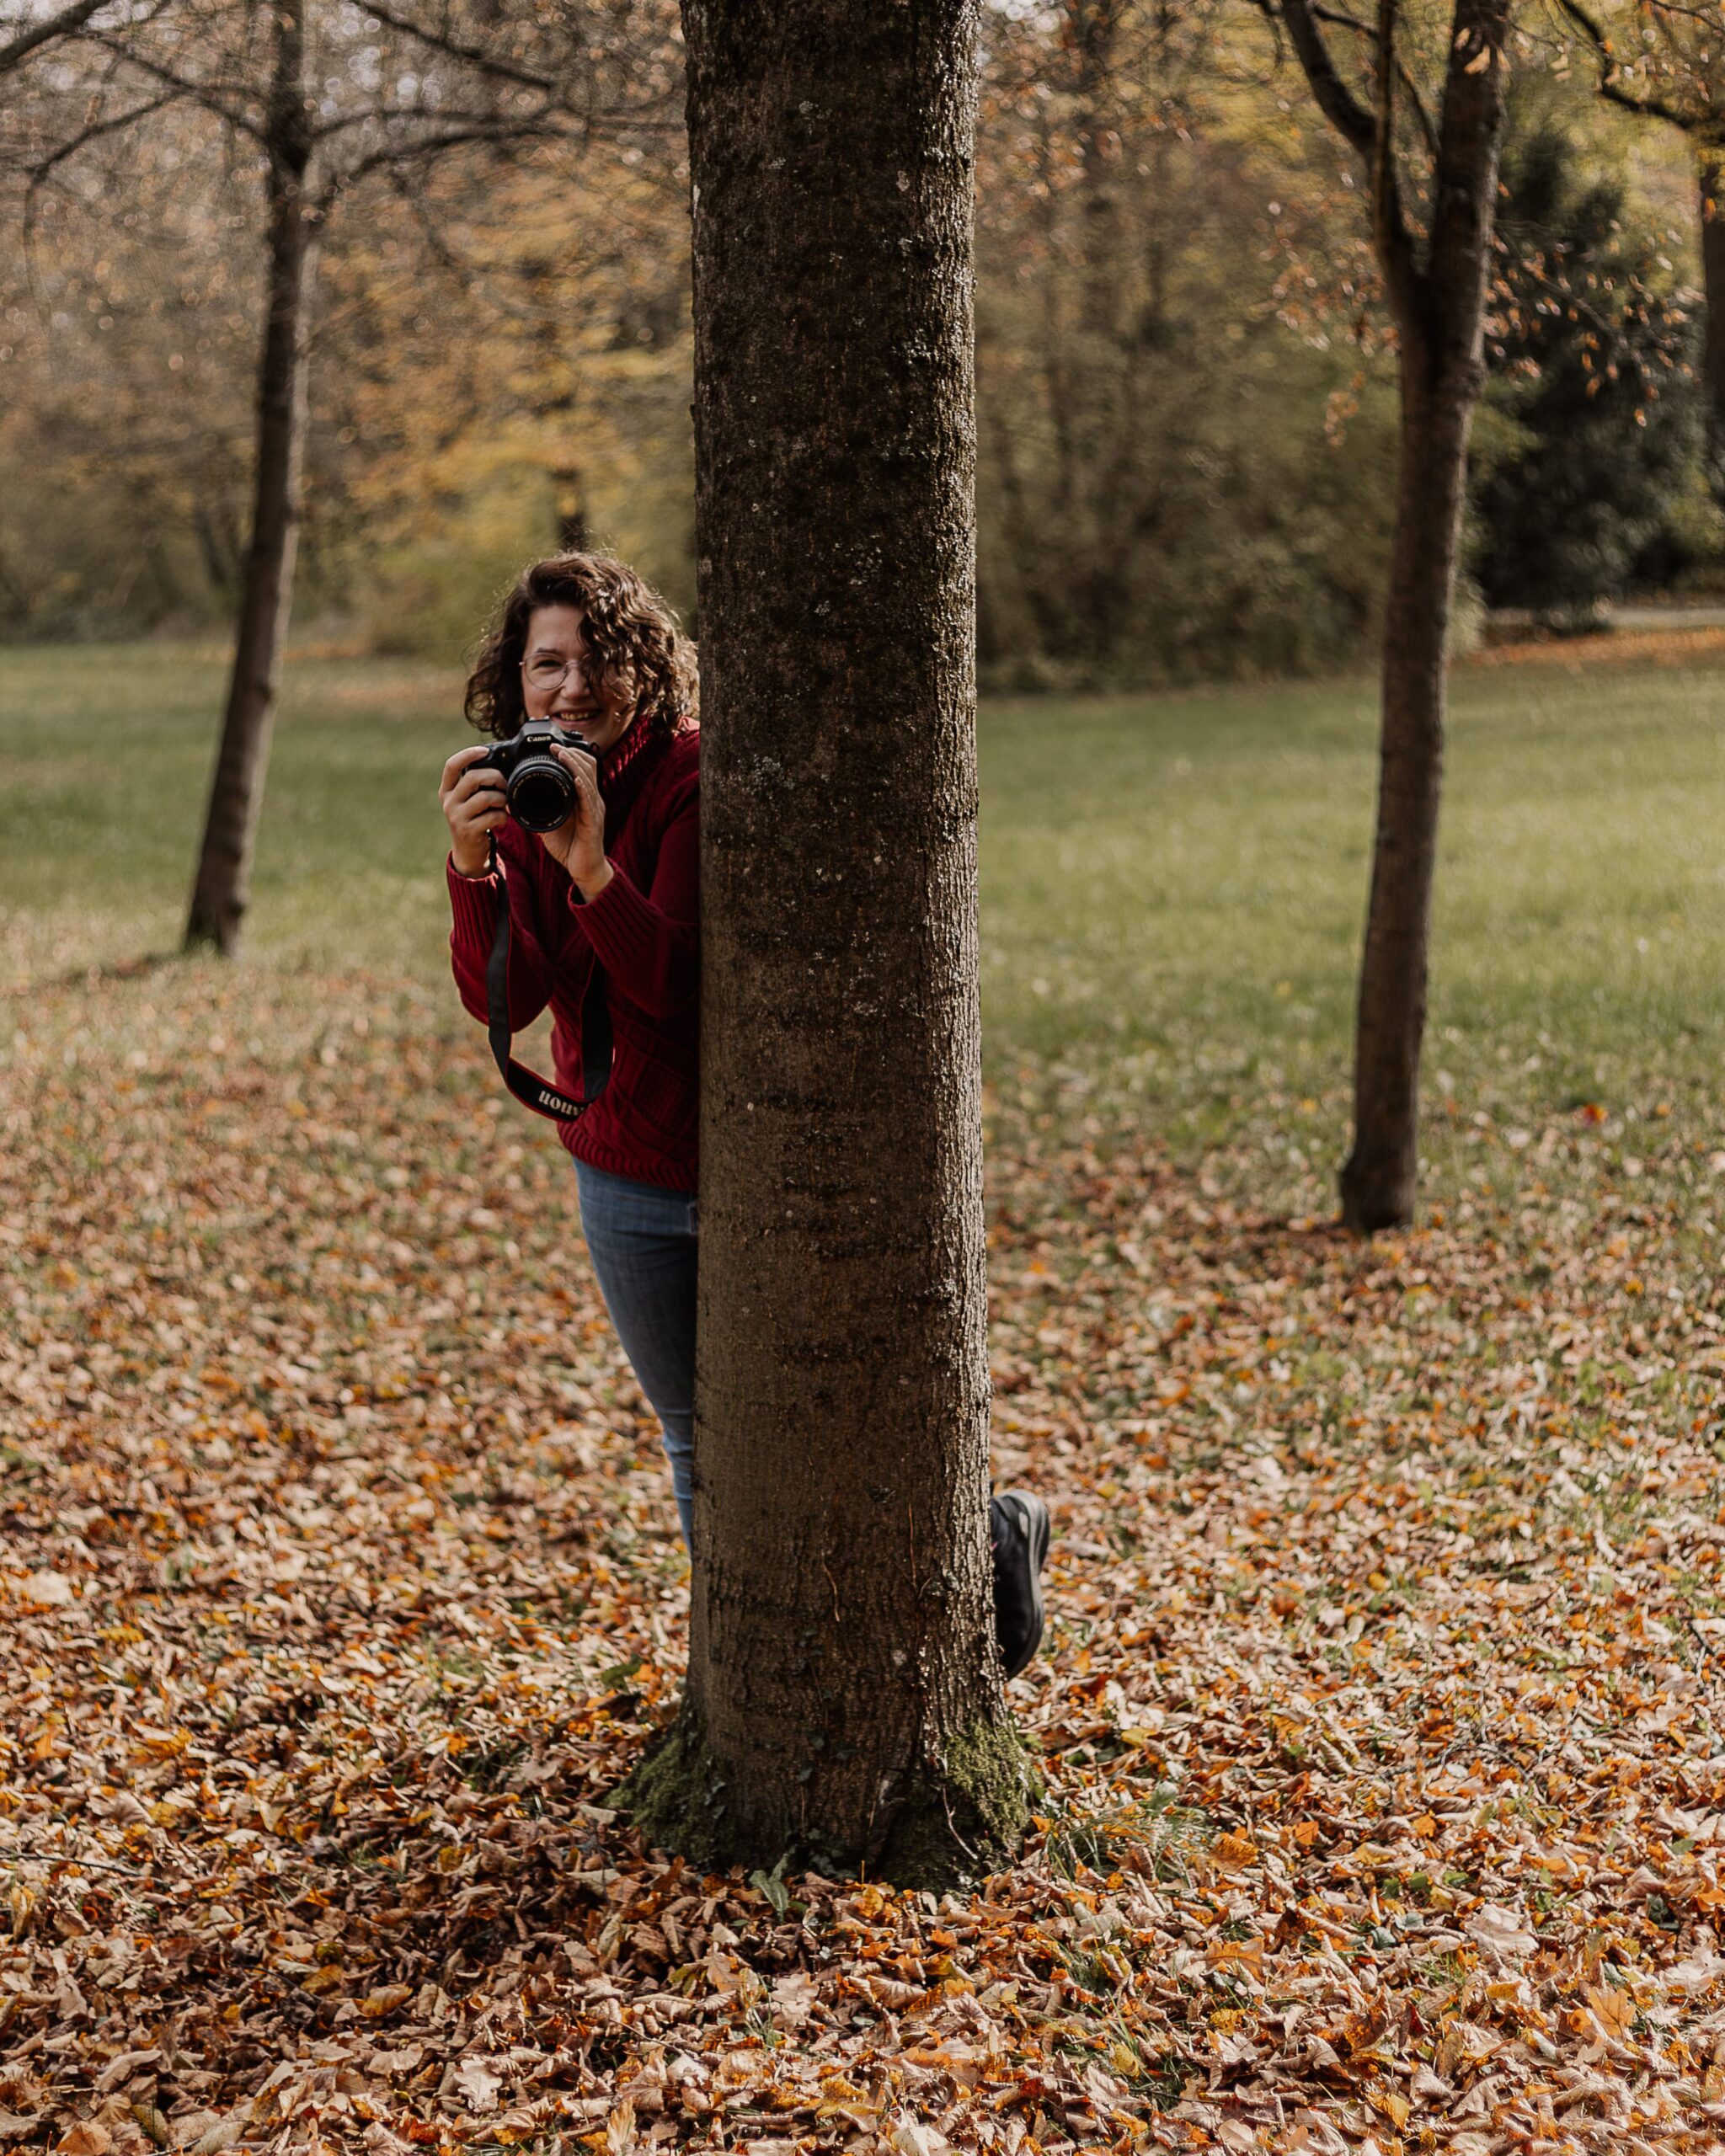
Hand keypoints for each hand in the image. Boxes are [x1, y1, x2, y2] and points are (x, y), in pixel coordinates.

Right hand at [440, 745, 505, 876]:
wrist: (468, 851)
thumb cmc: (473, 819)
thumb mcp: (467, 800)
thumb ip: (475, 784)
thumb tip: (499, 764)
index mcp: (447, 790)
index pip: (452, 765)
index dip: (467, 754)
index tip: (484, 751)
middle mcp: (448, 801)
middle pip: (473, 778)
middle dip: (495, 777)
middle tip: (504, 785)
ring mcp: (457, 817)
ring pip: (485, 797)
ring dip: (501, 799)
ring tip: (504, 804)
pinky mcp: (468, 830)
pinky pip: (492, 816)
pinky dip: (503, 816)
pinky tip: (502, 819)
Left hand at [537, 744, 612, 897]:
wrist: (585, 870)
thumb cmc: (571, 847)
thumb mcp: (550, 823)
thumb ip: (538, 811)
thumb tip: (514, 803)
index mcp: (584, 798)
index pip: (582, 768)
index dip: (571, 754)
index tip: (553, 746)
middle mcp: (593, 800)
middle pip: (589, 767)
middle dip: (572, 753)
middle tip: (555, 746)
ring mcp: (595, 811)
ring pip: (588, 780)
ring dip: (574, 764)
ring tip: (562, 753)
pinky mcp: (593, 823)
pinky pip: (589, 802)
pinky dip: (583, 788)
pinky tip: (575, 779)